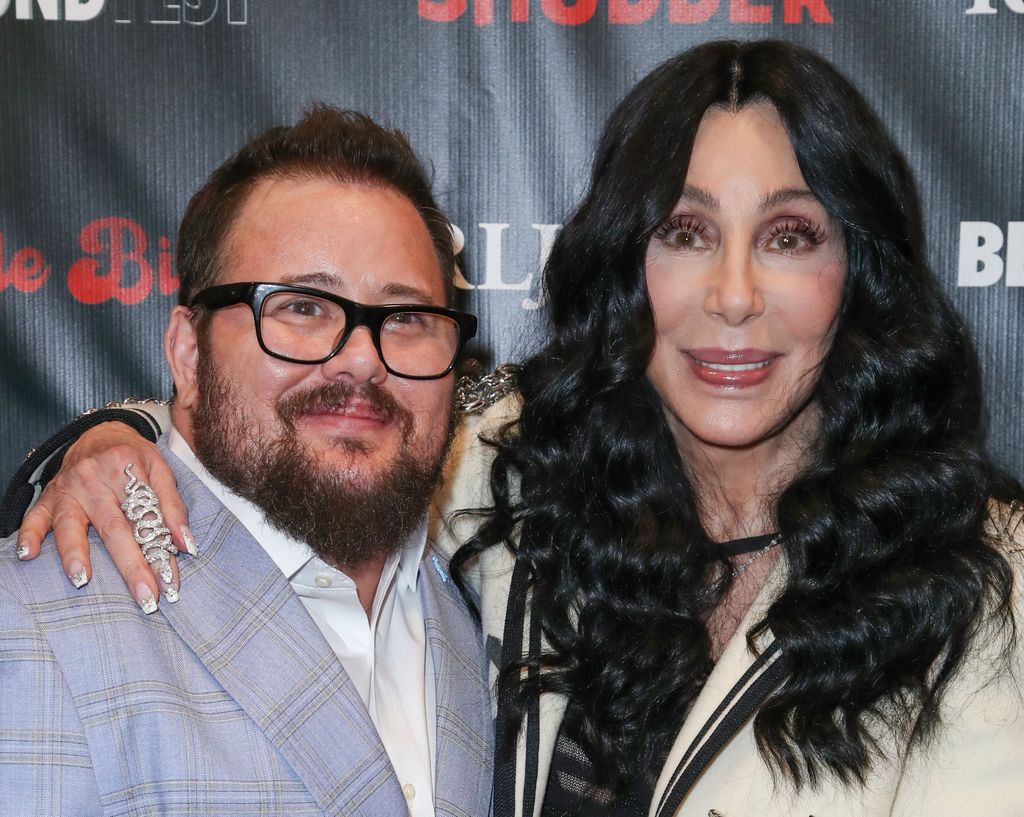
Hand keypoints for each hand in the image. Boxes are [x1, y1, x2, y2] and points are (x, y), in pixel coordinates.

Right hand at [17, 421, 192, 611]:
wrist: (100, 432)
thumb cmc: (134, 456)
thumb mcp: (161, 470)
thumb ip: (173, 507)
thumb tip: (186, 545)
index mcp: (127, 469)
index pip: (147, 517)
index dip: (160, 551)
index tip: (170, 582)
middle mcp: (95, 479)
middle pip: (115, 527)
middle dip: (131, 566)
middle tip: (145, 596)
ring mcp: (68, 489)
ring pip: (71, 524)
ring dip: (74, 553)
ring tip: (82, 579)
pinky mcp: (48, 497)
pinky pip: (34, 517)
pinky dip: (30, 535)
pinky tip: (28, 554)